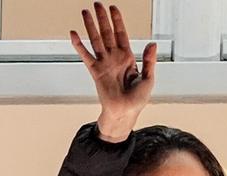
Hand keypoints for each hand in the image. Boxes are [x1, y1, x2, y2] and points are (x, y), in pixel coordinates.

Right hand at [71, 3, 156, 141]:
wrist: (125, 113)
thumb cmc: (137, 99)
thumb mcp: (148, 79)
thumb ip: (149, 61)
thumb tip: (152, 44)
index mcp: (127, 57)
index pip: (121, 34)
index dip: (117, 21)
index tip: (113, 8)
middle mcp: (114, 58)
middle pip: (107, 33)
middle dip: (102, 18)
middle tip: (97, 4)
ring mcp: (104, 63)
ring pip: (96, 40)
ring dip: (90, 26)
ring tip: (85, 12)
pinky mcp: (95, 71)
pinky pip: (86, 55)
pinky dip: (79, 45)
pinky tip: (74, 34)